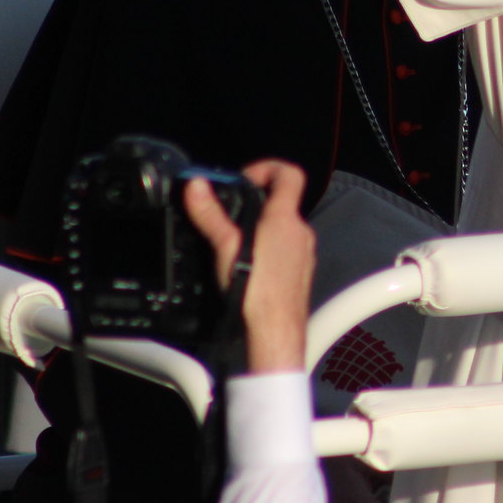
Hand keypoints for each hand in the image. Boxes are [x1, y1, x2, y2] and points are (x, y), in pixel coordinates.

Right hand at [186, 160, 314, 373]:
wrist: (276, 334)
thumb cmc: (256, 294)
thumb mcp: (226, 248)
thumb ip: (211, 215)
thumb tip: (198, 186)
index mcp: (285, 219)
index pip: (290, 174)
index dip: (268, 168)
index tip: (245, 178)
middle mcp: (300, 232)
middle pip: (282, 203)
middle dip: (256, 205)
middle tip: (231, 215)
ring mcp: (304, 253)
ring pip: (284, 229)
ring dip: (262, 230)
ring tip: (235, 245)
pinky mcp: (301, 272)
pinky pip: (286, 251)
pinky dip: (269, 251)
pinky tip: (249, 268)